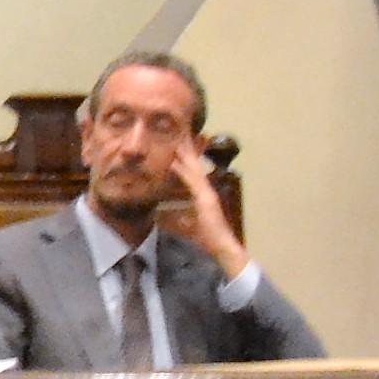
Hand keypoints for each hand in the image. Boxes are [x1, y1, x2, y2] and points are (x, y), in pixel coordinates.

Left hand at [170, 140, 248, 278]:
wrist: (221, 248)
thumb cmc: (204, 239)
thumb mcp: (184, 223)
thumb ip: (173, 215)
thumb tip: (157, 211)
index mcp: (201, 194)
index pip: (191, 171)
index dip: (183, 157)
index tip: (174, 143)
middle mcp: (205, 190)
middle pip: (194, 165)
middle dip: (186, 148)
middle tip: (178, 130)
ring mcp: (207, 194)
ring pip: (194, 169)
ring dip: (185, 153)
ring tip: (177, 136)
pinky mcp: (206, 201)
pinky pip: (193, 182)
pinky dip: (184, 170)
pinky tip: (175, 161)